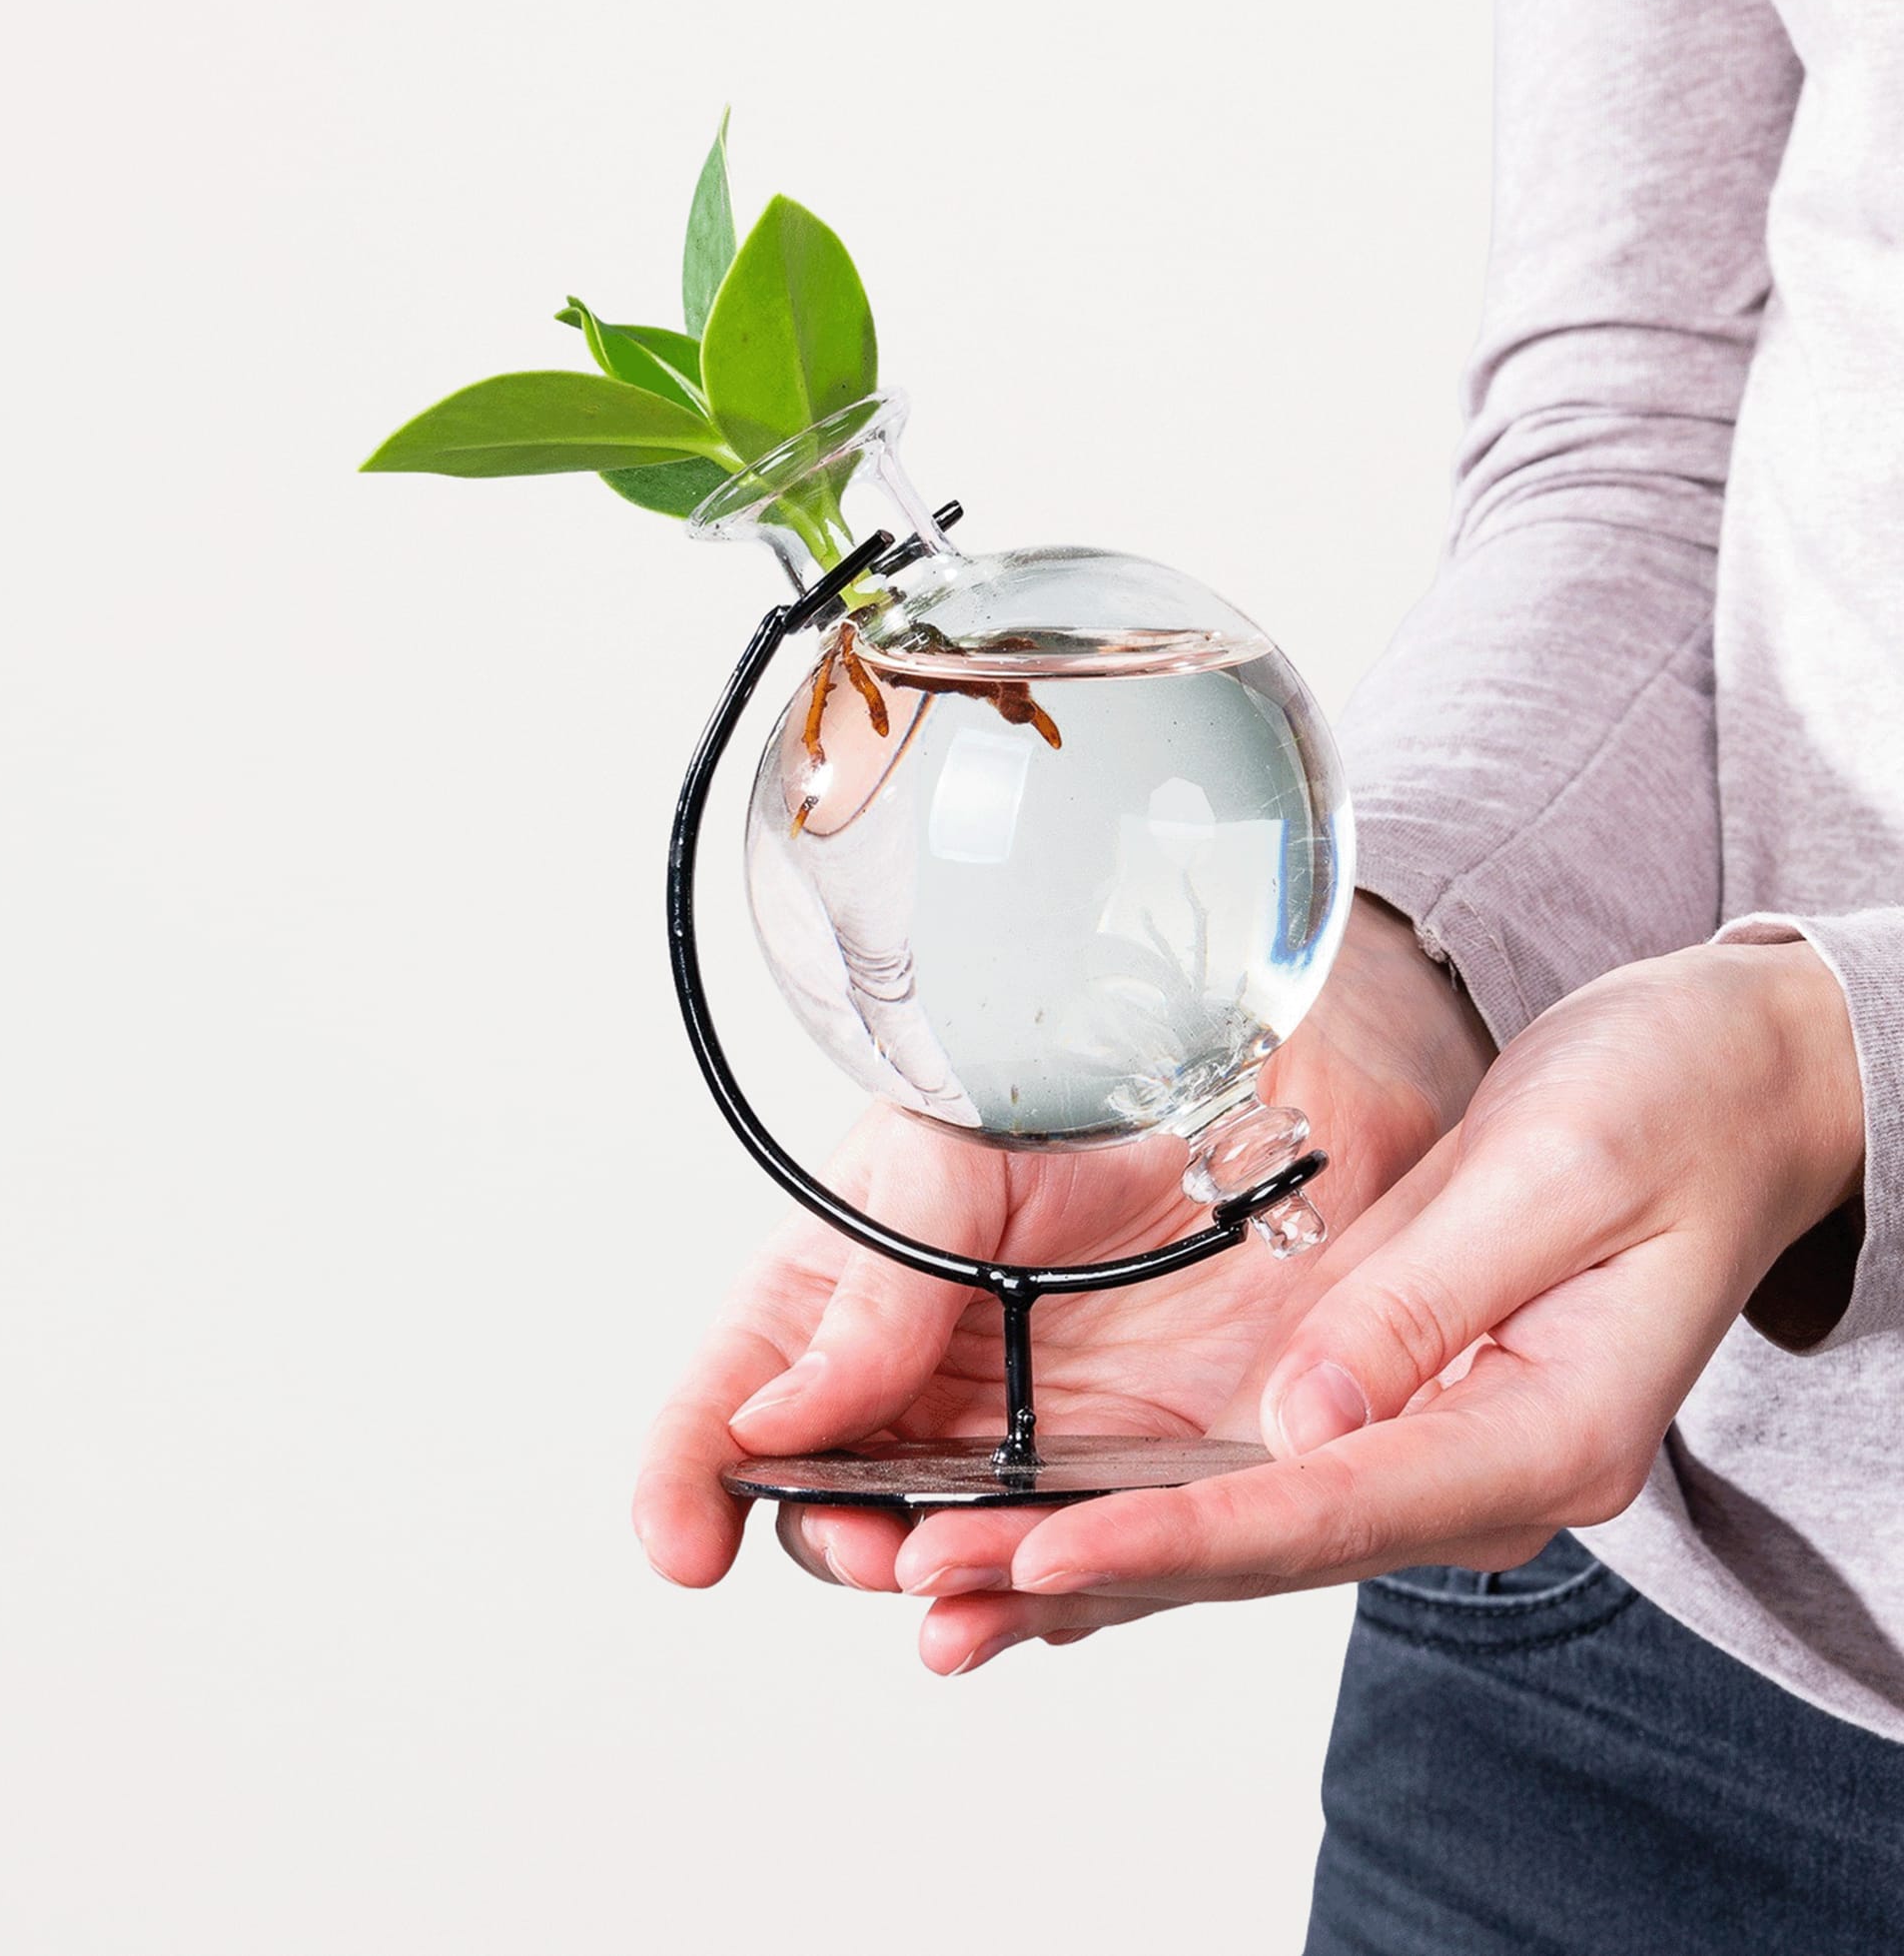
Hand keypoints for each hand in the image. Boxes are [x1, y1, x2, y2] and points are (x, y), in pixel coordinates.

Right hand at [631, 895, 1493, 1630]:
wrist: (1274, 1073)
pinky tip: (1018, 1608)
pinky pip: (1078, 1562)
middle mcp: (927, 1375)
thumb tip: (770, 1421)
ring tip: (935, 1582)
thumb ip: (872, 1291)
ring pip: (951, 1547)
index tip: (679, 1543)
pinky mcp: (1138, 1474)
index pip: (741, 1391)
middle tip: (857, 1542)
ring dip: (935, 1579)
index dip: (689, 1471)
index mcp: (852, 1287)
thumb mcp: (952, 1159)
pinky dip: (1043, 1598)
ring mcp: (1030, 1432)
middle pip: (838, 1496)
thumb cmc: (1088, 1082)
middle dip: (832, 1535)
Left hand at [898, 940, 1862, 1673]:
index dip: (1173, 1540)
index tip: (1041, 1548)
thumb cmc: (1671, 1109)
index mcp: (1538, 1432)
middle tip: (929, 1580)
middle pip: (1262, 1550)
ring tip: (942, 1573)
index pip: (1324, 1511)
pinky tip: (1046, 1517)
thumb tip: (1302, 1417)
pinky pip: (1259, 1481)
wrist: (1740, 1090)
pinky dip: (1150, 1505)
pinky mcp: (1401, 1406)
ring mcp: (1438, 1449)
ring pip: (1244, 1531)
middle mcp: (1480, 1470)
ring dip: (1098, 1553)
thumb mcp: (1558, 1175)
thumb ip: (1427, 1301)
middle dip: (1093, 1568)